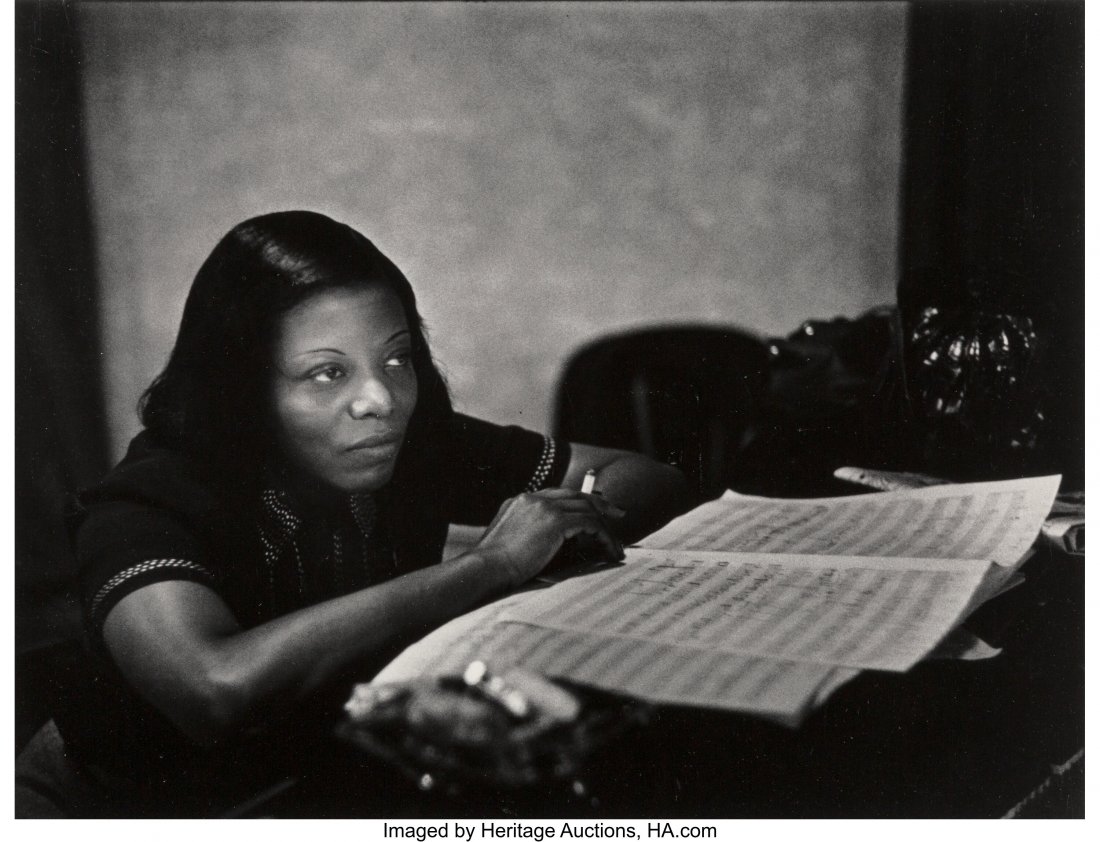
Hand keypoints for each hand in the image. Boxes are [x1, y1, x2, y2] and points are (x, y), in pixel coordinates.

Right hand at [475, 489, 625, 587]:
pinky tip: (609, 549)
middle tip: (617, 513)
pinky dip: (604, 536)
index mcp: (521, 501)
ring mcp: (544, 506)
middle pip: (576, 495)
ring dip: (605, 526)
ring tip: (615, 544)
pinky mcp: (555, 520)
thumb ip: (531, 534)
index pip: (558, 495)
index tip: (594, 510)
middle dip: (600, 503)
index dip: (579, 501)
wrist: (486, 568)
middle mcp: (533, 498)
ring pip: (587, 508)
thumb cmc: (494, 566)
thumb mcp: (511, 542)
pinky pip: (590, 523)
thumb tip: (560, 544)